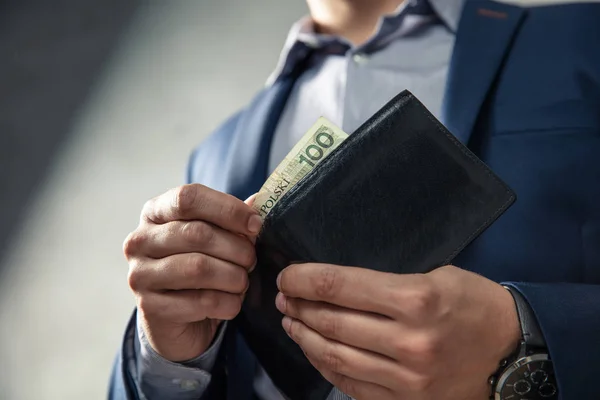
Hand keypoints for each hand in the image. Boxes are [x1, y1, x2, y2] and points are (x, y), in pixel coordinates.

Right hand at [124, 184, 261, 360]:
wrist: (179, 321)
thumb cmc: (200, 269)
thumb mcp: (217, 238)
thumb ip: (234, 219)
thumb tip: (258, 200)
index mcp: (155, 212)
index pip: (189, 198)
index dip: (228, 209)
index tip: (256, 224)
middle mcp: (140, 240)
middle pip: (197, 233)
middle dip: (236, 248)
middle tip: (251, 260)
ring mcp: (140, 275)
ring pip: (199, 268)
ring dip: (234, 277)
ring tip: (242, 281)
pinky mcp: (150, 308)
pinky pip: (201, 301)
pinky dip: (228, 302)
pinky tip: (231, 303)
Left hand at [275, 264, 520, 399]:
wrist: (514, 351)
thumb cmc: (475, 303)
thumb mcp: (437, 275)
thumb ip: (386, 283)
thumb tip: (337, 286)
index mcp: (415, 298)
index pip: (340, 285)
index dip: (304, 279)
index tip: (287, 276)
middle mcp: (407, 340)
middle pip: (332, 321)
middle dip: (299, 307)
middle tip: (284, 298)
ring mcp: (406, 377)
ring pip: (336, 356)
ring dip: (305, 337)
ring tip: (291, 322)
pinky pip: (352, 385)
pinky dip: (326, 366)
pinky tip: (314, 351)